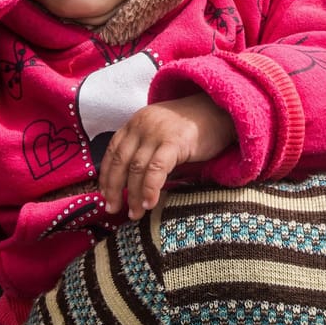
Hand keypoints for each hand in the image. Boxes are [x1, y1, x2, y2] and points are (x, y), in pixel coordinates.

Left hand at [98, 93, 236, 220]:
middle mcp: (141, 125)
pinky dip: (149, 188)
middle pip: (120, 162)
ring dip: (133, 194)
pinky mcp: (175, 141)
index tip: (104, 196)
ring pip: (136, 168)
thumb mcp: (160, 132)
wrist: (221, 111)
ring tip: (135, 213)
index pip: (112, 152)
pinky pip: (156, 169)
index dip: (106, 176)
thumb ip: (145, 149)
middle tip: (114, 209)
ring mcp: (157, 132)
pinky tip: (149, 203)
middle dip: (114, 189)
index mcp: (135, 123)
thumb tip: (130, 183)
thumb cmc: (193, 127)